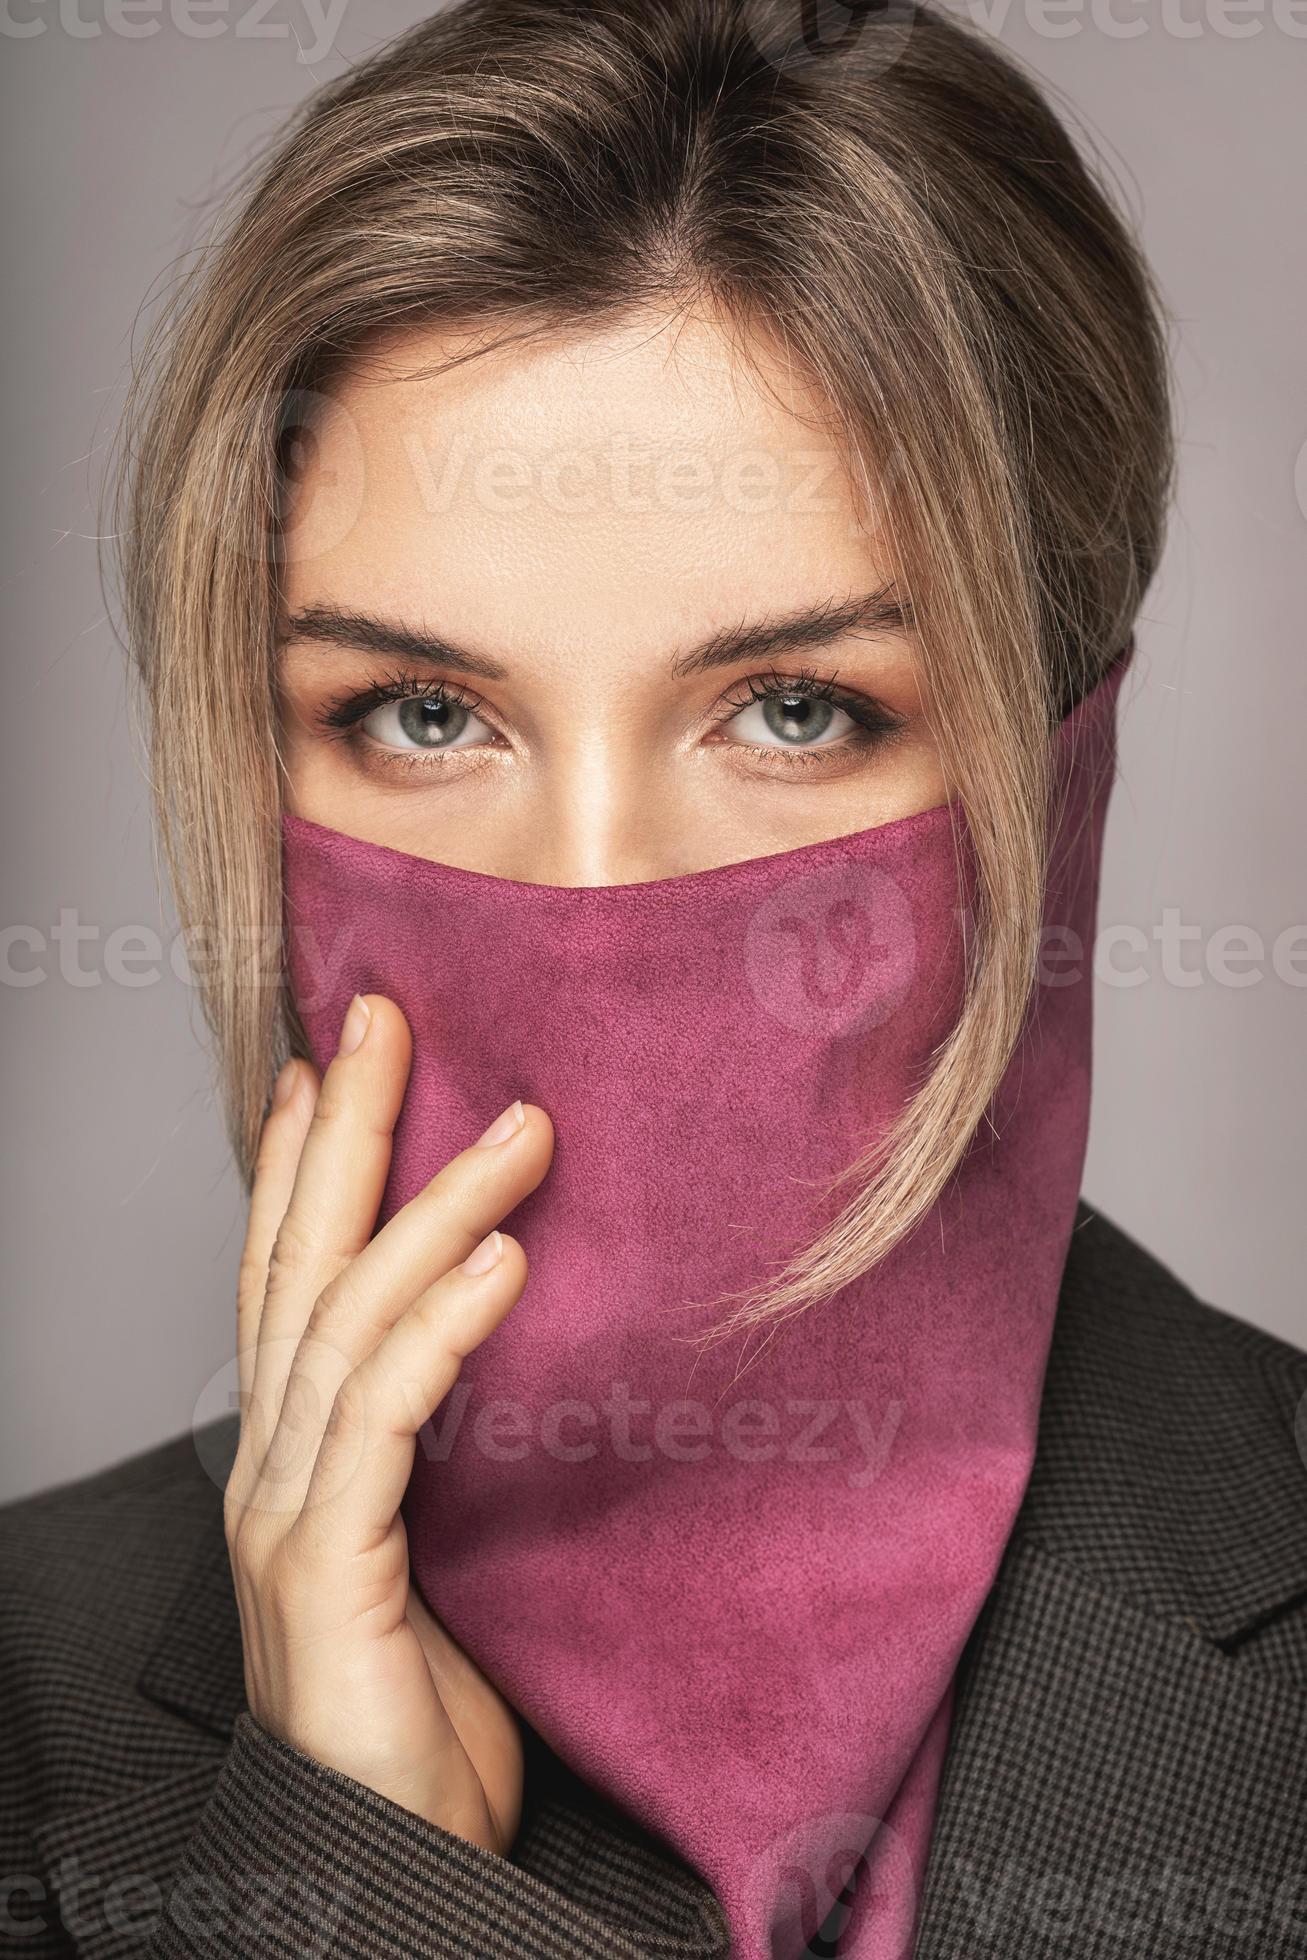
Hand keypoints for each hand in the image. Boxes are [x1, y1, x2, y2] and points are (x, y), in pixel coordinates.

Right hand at [225, 991, 552, 1853]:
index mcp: (294, 1456)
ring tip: (517, 1128)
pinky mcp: (330, 1571)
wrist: (389, 1867)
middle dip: (345, 1134)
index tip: (331, 1066)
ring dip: (431, 1209)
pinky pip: (384, 1421)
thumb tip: (499, 1333)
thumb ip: (434, 1452)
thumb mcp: (434, 1551)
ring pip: (345, 1321)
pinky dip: (443, 1328)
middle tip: (390, 1022)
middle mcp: (272, 1467)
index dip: (301, 1165)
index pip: (284, 1277)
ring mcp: (288, 1517)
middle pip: (298, 1265)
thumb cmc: (423, 1716)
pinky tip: (503, 1261)